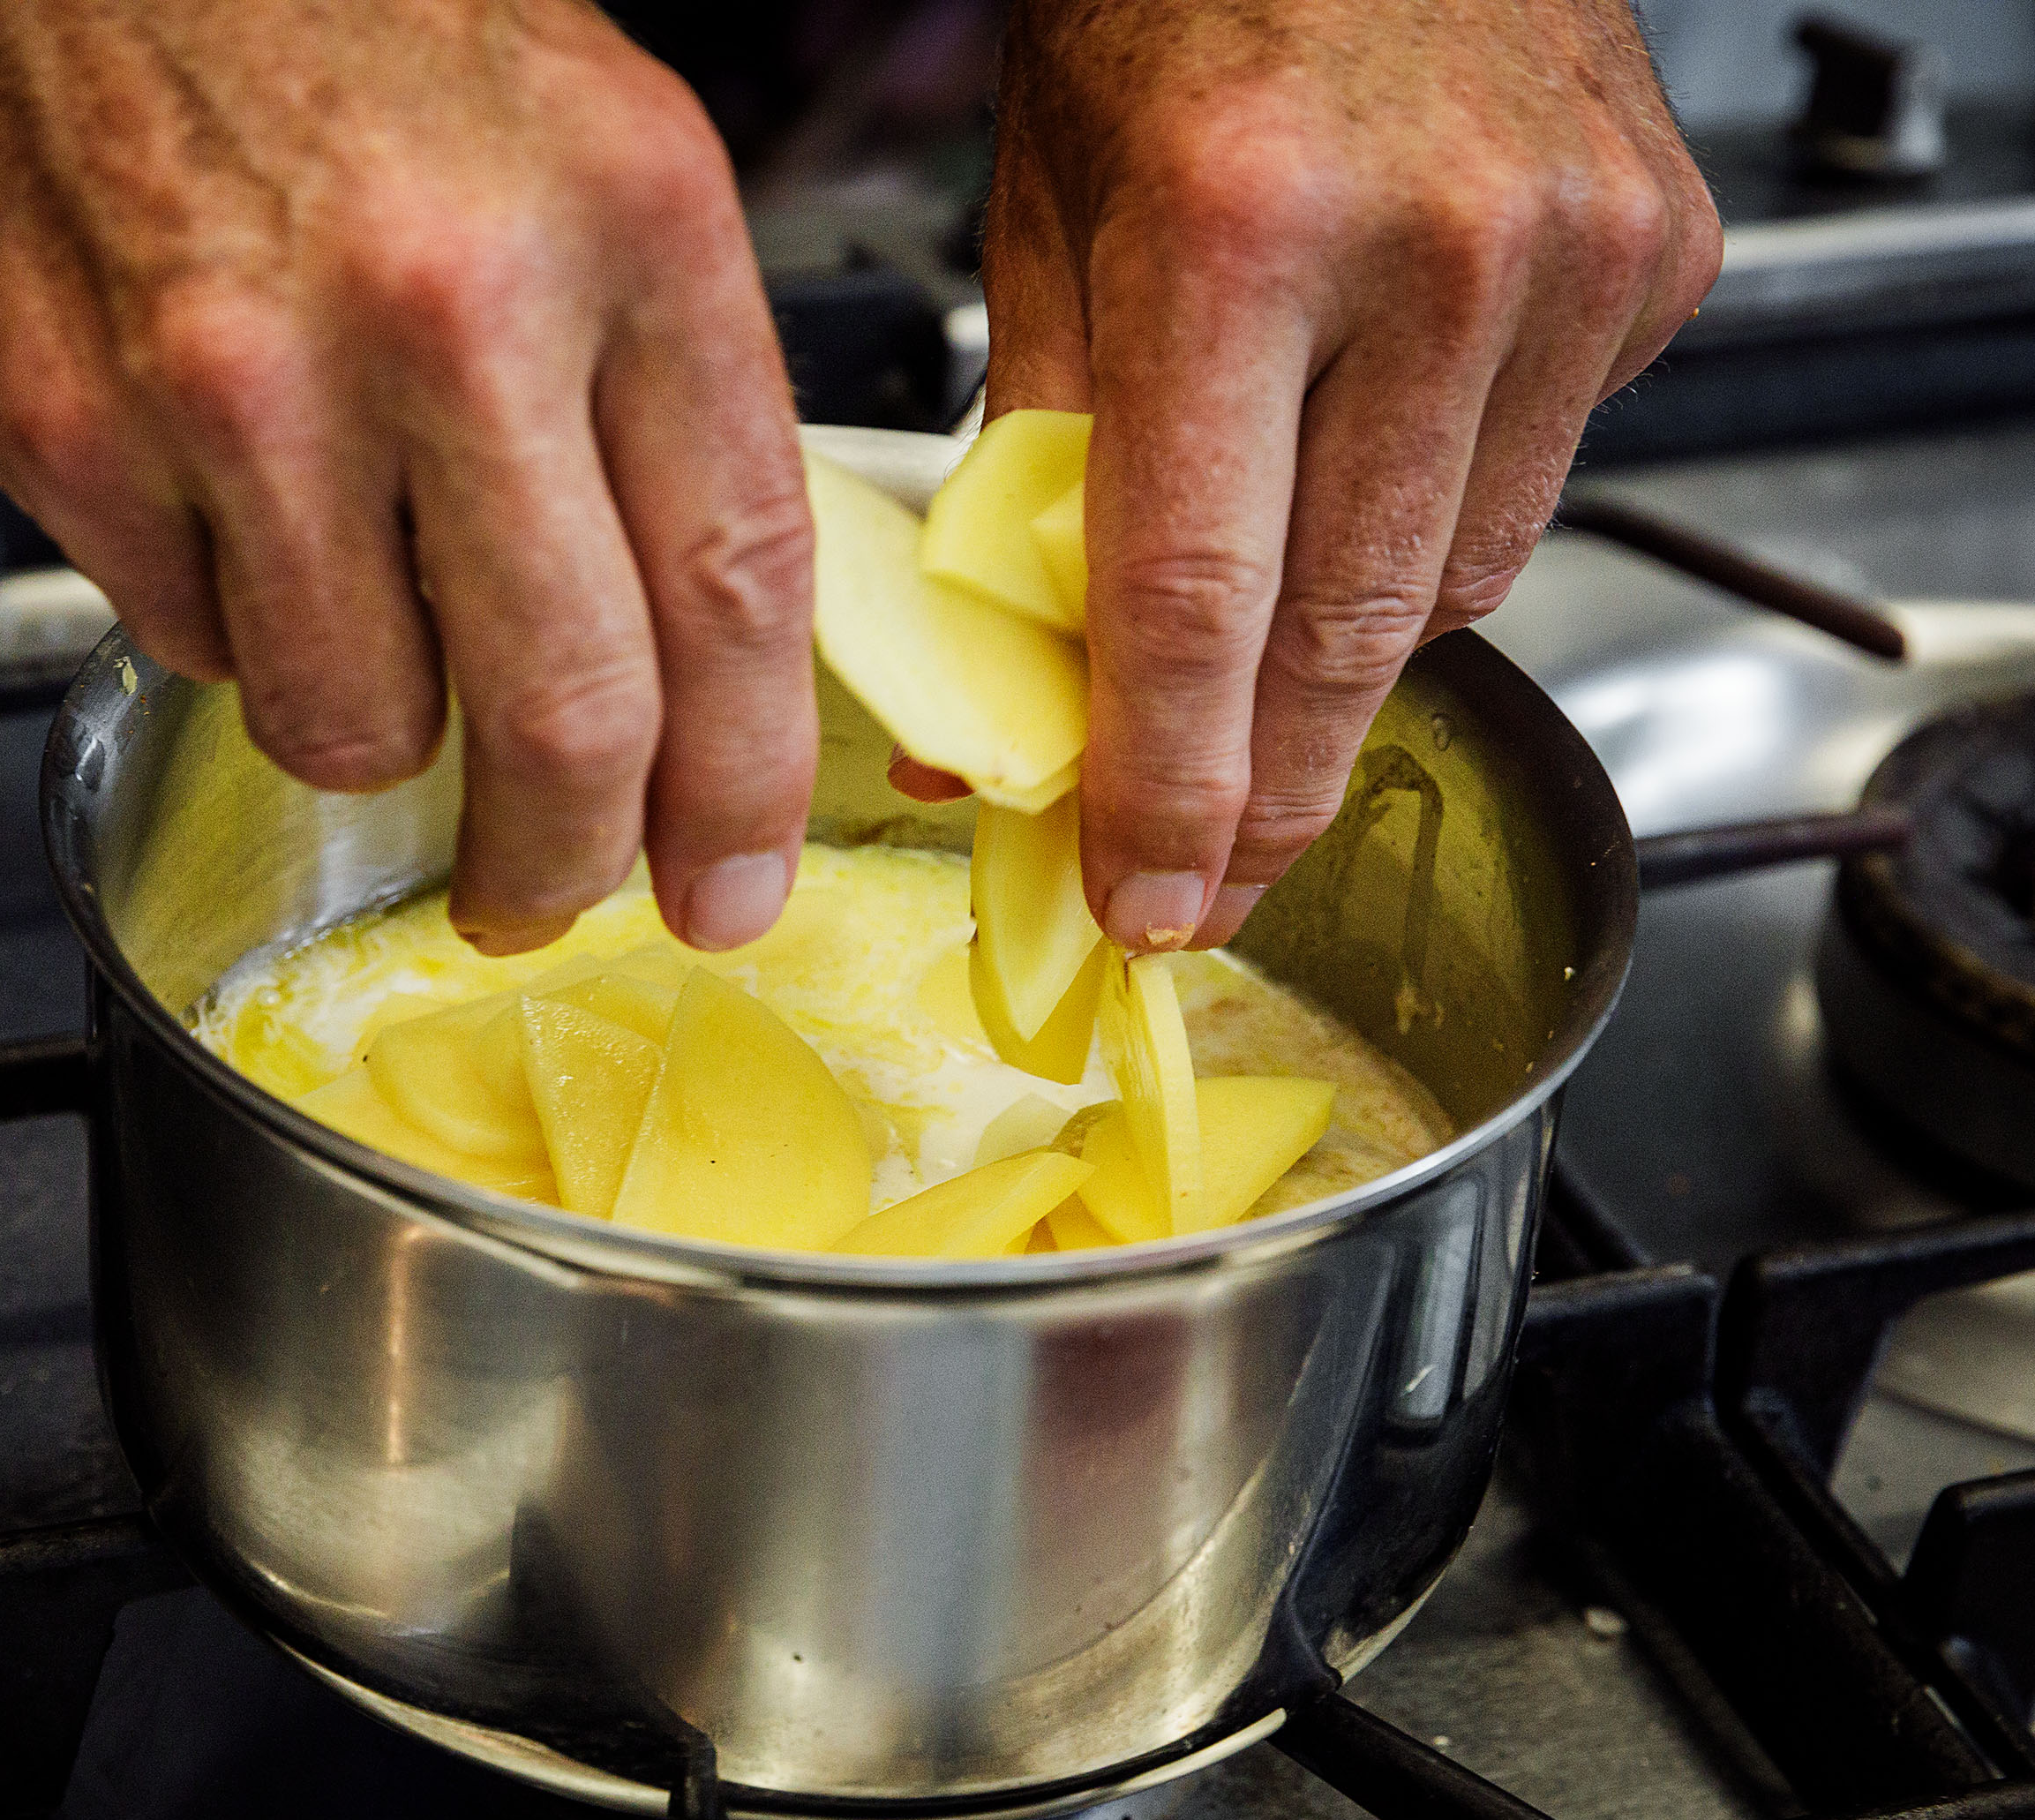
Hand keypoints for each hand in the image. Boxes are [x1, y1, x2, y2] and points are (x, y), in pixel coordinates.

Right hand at [0, 0, 816, 954]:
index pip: (732, 586)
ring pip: (355, 719)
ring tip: (350, 594)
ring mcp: (239, 374)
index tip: (730, 881)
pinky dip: (225, 611)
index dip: (743, 782)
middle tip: (545, 893)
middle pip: (561, 713)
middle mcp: (444, 301)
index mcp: (625, 215)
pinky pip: (188, 637)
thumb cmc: (337, 4)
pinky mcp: (65, 419)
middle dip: (564, 860)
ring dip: (373, 717)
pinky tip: (220, 485)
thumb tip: (698, 646)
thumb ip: (660, 393)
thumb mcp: (592, 145)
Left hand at [983, 0, 1720, 950]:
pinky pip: (1534, 488)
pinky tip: (1373, 481)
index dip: (1167, 789)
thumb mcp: (1050, 215)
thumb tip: (996, 699)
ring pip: (1457, 588)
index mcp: (1236, 230)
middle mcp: (1430, 250)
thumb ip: (1031, 467)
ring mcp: (1566, 257)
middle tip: (1210, 885)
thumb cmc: (1184, 2)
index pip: (1194, 600)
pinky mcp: (1653, 261)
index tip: (1144, 899)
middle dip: (1271, 797)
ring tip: (1266, 681)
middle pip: (1348, 636)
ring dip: (1349, 667)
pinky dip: (1441, 534)